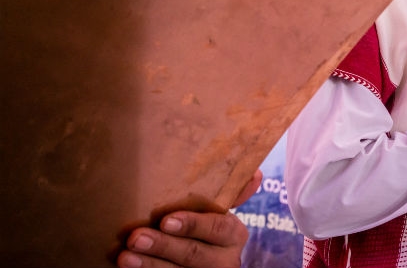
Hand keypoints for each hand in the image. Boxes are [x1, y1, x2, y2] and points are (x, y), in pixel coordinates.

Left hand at [116, 169, 261, 267]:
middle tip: (136, 237)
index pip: (218, 228)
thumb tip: (256, 174)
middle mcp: (225, 260)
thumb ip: (232, 195)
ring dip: (149, 265)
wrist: (198, 265)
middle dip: (163, 246)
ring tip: (124, 256)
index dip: (193, 225)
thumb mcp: (218, 214)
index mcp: (234, 235)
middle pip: (194, 254)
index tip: (166, 220)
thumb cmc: (203, 231)